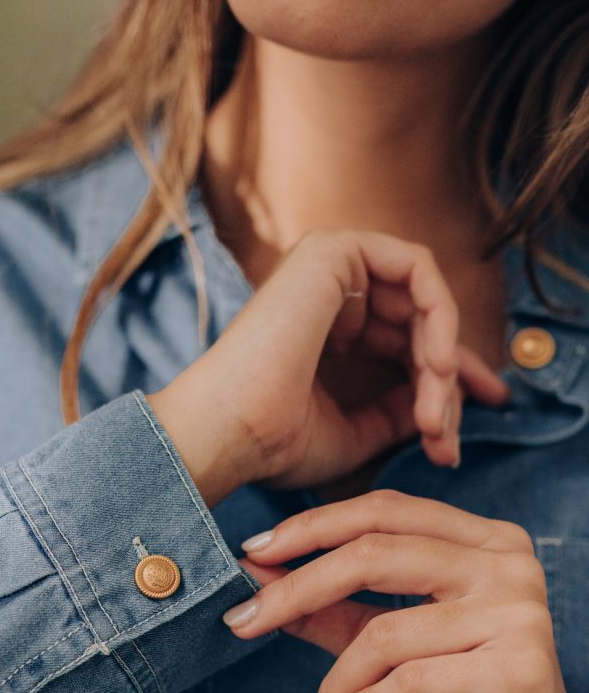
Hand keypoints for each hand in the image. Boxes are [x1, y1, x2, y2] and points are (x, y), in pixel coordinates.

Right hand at [146, 228, 509, 506]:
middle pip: (422, 324)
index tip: (465, 429)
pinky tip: (438, 367)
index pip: (406, 344)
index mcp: (325, 329)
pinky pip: (418, 269)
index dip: (448, 382)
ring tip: (434, 416)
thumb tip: (446, 405)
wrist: (228, 432)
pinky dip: (440, 316)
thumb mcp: (356, 433)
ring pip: (425, 301)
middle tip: (448, 440)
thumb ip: (400, 413)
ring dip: (444, 362)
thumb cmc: (273, 443)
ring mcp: (330, 265)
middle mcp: (328, 291)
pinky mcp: (336, 249)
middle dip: (449, 384)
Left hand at [223, 490, 578, 692]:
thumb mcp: (387, 654)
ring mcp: (520, 616)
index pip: (384, 511)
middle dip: (297, 587)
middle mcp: (509, 566)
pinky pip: (408, 684)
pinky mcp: (518, 673)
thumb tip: (259, 578)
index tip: (251, 554)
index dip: (311, 527)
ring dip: (335, 678)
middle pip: (377, 553)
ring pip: (386, 630)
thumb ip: (333, 611)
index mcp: (485, 542)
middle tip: (243, 619)